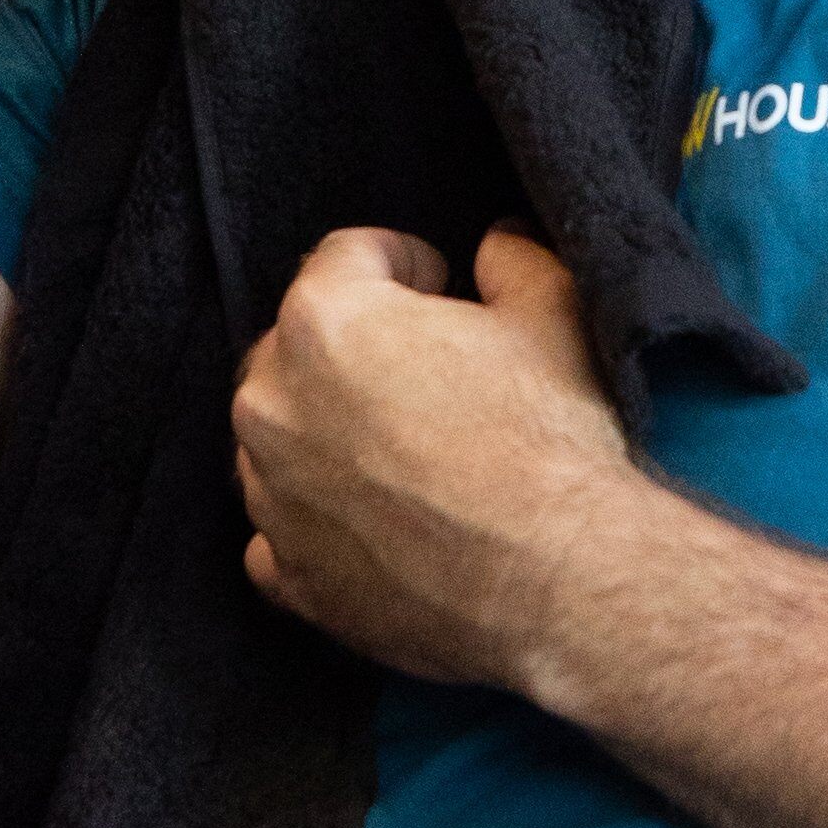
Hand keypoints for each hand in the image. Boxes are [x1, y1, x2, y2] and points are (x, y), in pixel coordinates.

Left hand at [233, 227, 650, 690]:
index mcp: (325, 320)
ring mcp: (270, 495)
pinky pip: (281, 531)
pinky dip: (320, 523)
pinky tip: (384, 525)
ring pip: (280, 439)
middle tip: (431, 377)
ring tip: (411, 456)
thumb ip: (512, 261)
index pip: (346, 255)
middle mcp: (272, 402)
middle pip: (297, 346)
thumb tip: (496, 248)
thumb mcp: (553, 314)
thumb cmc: (550, 442)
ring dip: (330, 434)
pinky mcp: (289, 574)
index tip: (441, 291)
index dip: (406, 265)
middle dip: (356, 350)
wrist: (558, 579)